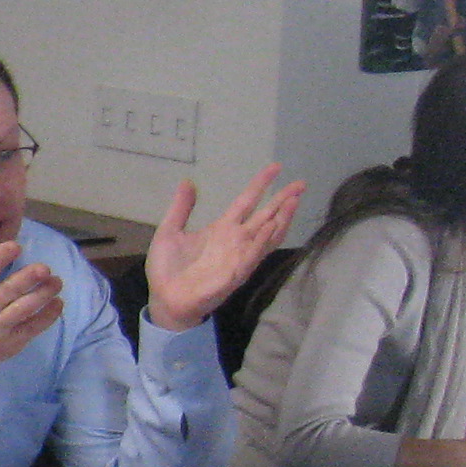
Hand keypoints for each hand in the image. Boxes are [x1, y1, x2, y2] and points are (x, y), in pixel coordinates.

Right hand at [0, 239, 64, 382]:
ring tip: (56, 282)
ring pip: (26, 307)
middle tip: (44, 268)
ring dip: (45, 293)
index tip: (16, 247)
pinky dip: (49, 314)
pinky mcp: (12, 342)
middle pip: (11, 289)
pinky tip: (57, 302)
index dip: (2, 255)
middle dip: (31, 276)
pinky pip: (35, 326)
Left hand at [143, 163, 304, 332]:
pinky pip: (253, 255)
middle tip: (300, 183)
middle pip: (266, 215)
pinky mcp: (235, 273)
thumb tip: (188, 182)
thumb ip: (181, 208)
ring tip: (293, 200)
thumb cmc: (167, 269)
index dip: (261, 184)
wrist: (164, 299)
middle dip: (284, 199)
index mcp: (222, 228)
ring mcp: (239, 256)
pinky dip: (263, 240)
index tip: (276, 167)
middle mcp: (236, 240)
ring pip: (268, 235)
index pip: (247, 201)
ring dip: (281, 218)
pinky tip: (272, 226)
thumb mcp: (170, 231)